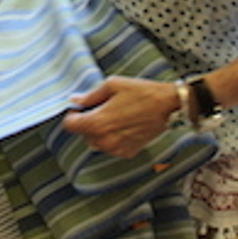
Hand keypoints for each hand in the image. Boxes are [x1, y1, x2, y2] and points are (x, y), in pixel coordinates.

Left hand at [61, 76, 177, 157]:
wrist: (167, 106)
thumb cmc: (141, 93)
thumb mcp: (111, 85)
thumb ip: (90, 96)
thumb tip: (75, 100)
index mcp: (97, 123)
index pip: (69, 126)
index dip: (72, 115)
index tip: (79, 108)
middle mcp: (105, 140)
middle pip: (82, 135)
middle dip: (86, 122)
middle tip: (99, 109)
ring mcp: (117, 149)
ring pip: (96, 142)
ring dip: (98, 131)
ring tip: (113, 116)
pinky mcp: (128, 152)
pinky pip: (110, 147)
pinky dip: (112, 138)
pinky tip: (122, 125)